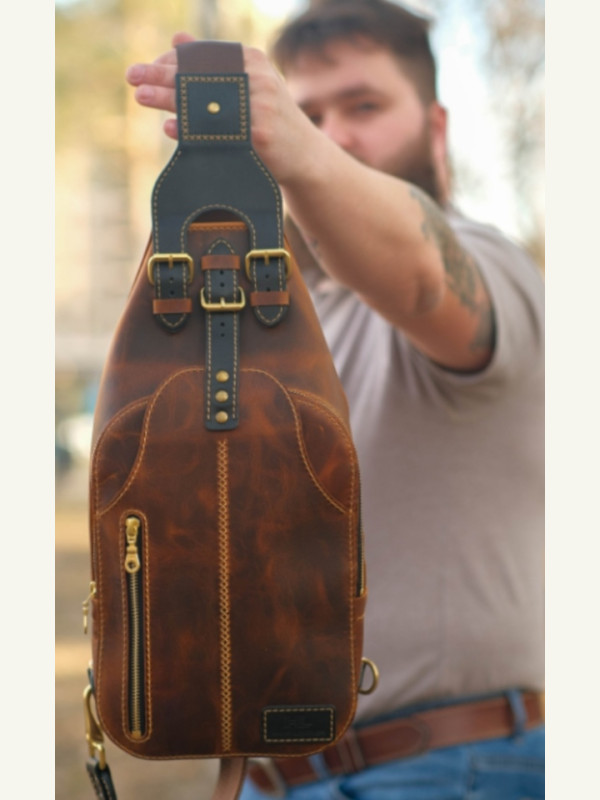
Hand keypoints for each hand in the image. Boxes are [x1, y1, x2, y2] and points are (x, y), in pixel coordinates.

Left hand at [125, 34, 320, 184]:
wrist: (306, 158)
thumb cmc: (270, 121)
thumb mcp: (248, 85)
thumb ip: (214, 64)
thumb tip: (177, 39)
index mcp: (251, 61)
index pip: (202, 56)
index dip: (170, 62)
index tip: (145, 70)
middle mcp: (256, 79)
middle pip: (199, 74)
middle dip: (161, 74)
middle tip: (132, 77)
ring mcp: (259, 107)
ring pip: (203, 101)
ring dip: (167, 97)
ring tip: (140, 96)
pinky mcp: (258, 136)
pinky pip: (215, 132)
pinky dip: (190, 129)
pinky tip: (168, 127)